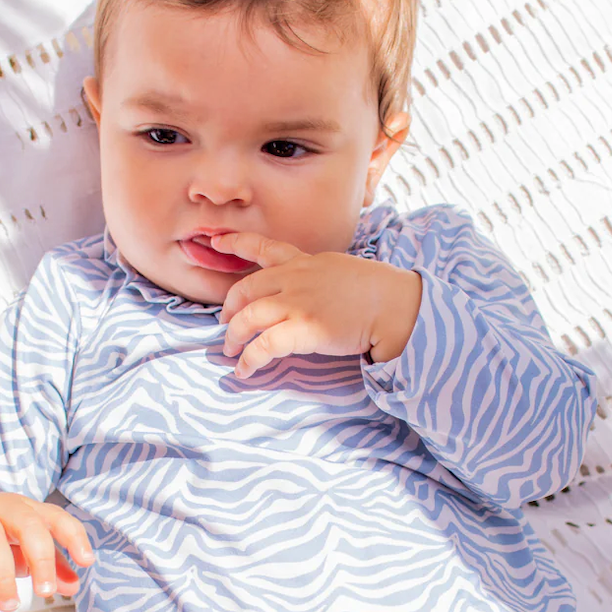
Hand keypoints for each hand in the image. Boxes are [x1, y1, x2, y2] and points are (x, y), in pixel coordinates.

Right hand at [0, 492, 93, 611]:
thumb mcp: (24, 551)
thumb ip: (51, 568)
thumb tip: (74, 586)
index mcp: (28, 510)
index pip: (56, 517)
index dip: (73, 536)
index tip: (86, 561)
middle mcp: (2, 506)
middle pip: (27, 524)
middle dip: (41, 558)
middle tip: (45, 593)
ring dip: (2, 575)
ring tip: (10, 605)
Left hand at [212, 232, 421, 379]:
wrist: (394, 304)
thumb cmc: (376, 292)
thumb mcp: (340, 270)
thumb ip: (316, 277)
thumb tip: (307, 293)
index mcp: (305, 262)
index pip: (265, 247)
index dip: (237, 244)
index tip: (218, 242)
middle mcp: (295, 278)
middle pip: (245, 289)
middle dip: (229, 307)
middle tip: (226, 323)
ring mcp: (297, 303)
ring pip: (248, 317)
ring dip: (233, 336)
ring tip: (230, 350)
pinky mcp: (303, 329)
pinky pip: (263, 346)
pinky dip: (249, 359)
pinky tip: (244, 369)